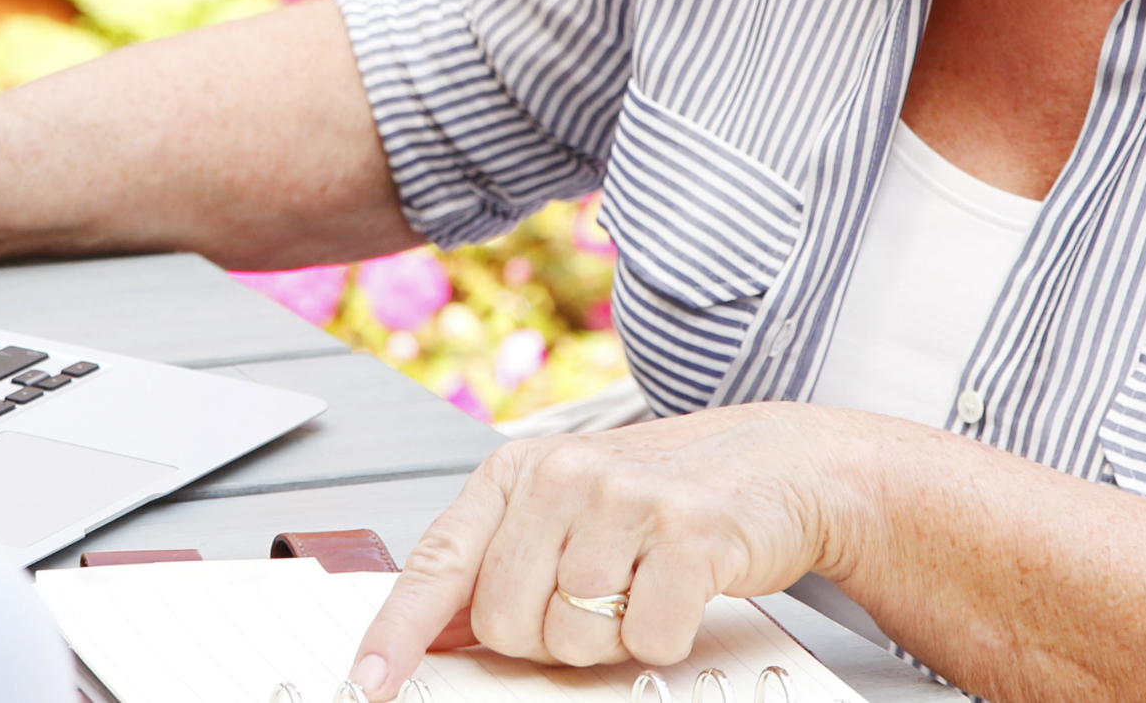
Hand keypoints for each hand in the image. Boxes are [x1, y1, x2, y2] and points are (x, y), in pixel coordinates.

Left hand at [346, 404, 871, 699]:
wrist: (776, 464)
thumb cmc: (664, 494)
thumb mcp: (565, 510)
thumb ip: (497, 563)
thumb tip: (427, 631)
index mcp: (517, 472)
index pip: (438, 563)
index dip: (397, 633)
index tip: (369, 683)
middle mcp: (561, 477)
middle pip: (505, 622)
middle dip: (544, 638)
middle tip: (593, 600)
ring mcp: (623, 500)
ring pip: (570, 637)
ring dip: (607, 639)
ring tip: (638, 588)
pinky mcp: (686, 533)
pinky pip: (643, 639)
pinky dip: (661, 638)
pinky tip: (677, 593)